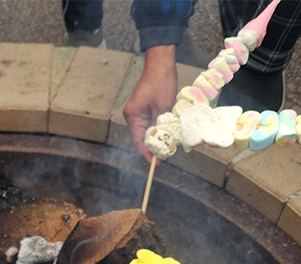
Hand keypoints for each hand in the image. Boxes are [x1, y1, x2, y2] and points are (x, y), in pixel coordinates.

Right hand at [124, 45, 177, 161]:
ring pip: (147, 131)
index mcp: (133, 116)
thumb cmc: (160, 83)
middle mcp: (133, 116)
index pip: (138, 141)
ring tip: (168, 147)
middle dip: (153, 147)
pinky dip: (158, 129)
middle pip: (142, 138)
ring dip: (157, 138)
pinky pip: (150, 123)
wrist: (161, 64)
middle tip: (165, 156)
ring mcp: (138, 111)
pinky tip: (167, 134)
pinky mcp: (145, 107)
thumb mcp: (162, 108)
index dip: (147, 153)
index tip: (156, 162)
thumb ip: (160, 127)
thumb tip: (162, 143)